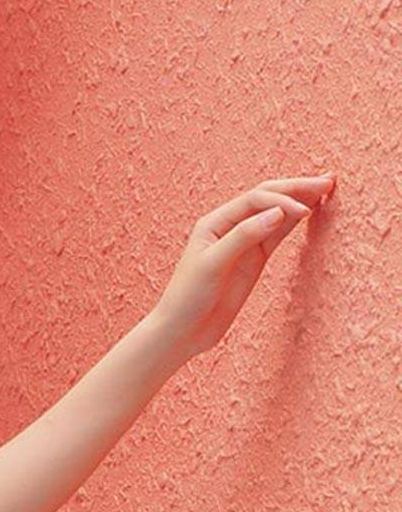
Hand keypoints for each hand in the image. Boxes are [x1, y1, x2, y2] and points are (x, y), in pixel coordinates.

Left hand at [149, 173, 335, 359]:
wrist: (184, 330)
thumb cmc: (187, 297)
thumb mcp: (212, 265)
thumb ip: (243, 237)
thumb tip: (277, 213)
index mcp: (214, 222)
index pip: (254, 200)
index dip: (282, 200)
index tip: (305, 211)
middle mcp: (229, 227)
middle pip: (268, 199)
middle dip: (296, 188)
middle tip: (328, 181)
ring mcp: (244, 243)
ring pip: (276, 214)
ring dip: (300, 200)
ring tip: (326, 189)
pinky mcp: (254, 260)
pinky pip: (278, 234)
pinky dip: (295, 222)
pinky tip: (311, 211)